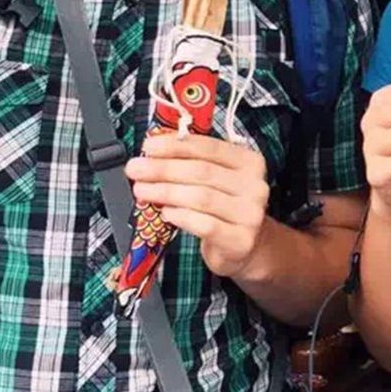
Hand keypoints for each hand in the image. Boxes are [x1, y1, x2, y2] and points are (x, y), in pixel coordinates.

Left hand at [126, 133, 272, 279]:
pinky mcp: (240, 239)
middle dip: (163, 169)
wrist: (245, 246)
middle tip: (136, 169)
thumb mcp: (215, 180)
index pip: (209, 147)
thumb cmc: (223, 207)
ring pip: (201, 197)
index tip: (149, 147)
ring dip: (165, 192)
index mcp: (249, 162)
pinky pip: (205, 225)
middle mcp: (254, 185)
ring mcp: (249, 214)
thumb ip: (191, 162)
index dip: (175, 146)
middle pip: (202, 172)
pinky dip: (181, 216)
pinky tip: (165, 212)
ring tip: (142, 190)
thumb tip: (154, 150)